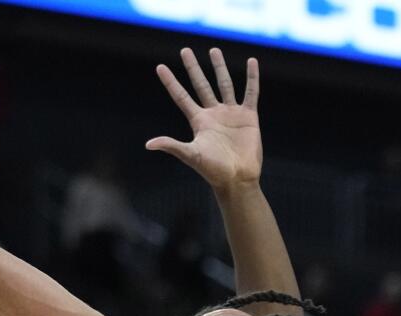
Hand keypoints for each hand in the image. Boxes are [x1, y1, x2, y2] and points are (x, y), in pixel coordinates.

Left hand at [147, 47, 261, 191]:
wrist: (237, 179)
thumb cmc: (213, 170)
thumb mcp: (191, 155)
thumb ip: (172, 145)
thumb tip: (148, 144)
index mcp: (198, 121)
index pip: (181, 96)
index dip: (170, 82)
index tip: (160, 67)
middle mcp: (213, 114)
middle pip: (201, 85)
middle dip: (193, 68)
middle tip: (184, 50)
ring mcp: (231, 114)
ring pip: (224, 84)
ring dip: (219, 67)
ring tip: (214, 50)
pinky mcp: (248, 117)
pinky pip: (251, 92)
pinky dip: (252, 77)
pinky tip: (251, 62)